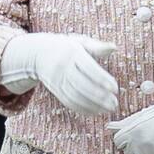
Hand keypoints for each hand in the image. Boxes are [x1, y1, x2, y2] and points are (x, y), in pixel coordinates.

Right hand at [0, 32, 118, 116]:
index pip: (89, 68)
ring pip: (75, 96)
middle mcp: (63, 67)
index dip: (102, 79)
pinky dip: (83, 108)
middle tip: (114, 103)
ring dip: (93, 105)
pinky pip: (69, 102)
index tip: (115, 88)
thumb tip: (114, 47)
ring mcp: (57, 80)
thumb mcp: (80, 42)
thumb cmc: (66, 47)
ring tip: (109, 109)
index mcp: (72, 53)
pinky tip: (96, 111)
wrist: (38, 54)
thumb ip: (97, 46)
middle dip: (99, 96)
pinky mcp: (56, 90)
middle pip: (82, 85)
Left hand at [108, 90, 153, 153]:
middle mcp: (139, 144)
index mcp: (133, 131)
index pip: (118, 141)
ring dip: (142, 151)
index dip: (125, 137)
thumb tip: (110, 127)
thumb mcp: (144, 114)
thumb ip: (126, 123)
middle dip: (133, 144)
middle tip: (148, 134)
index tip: (134, 133)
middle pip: (126, 151)